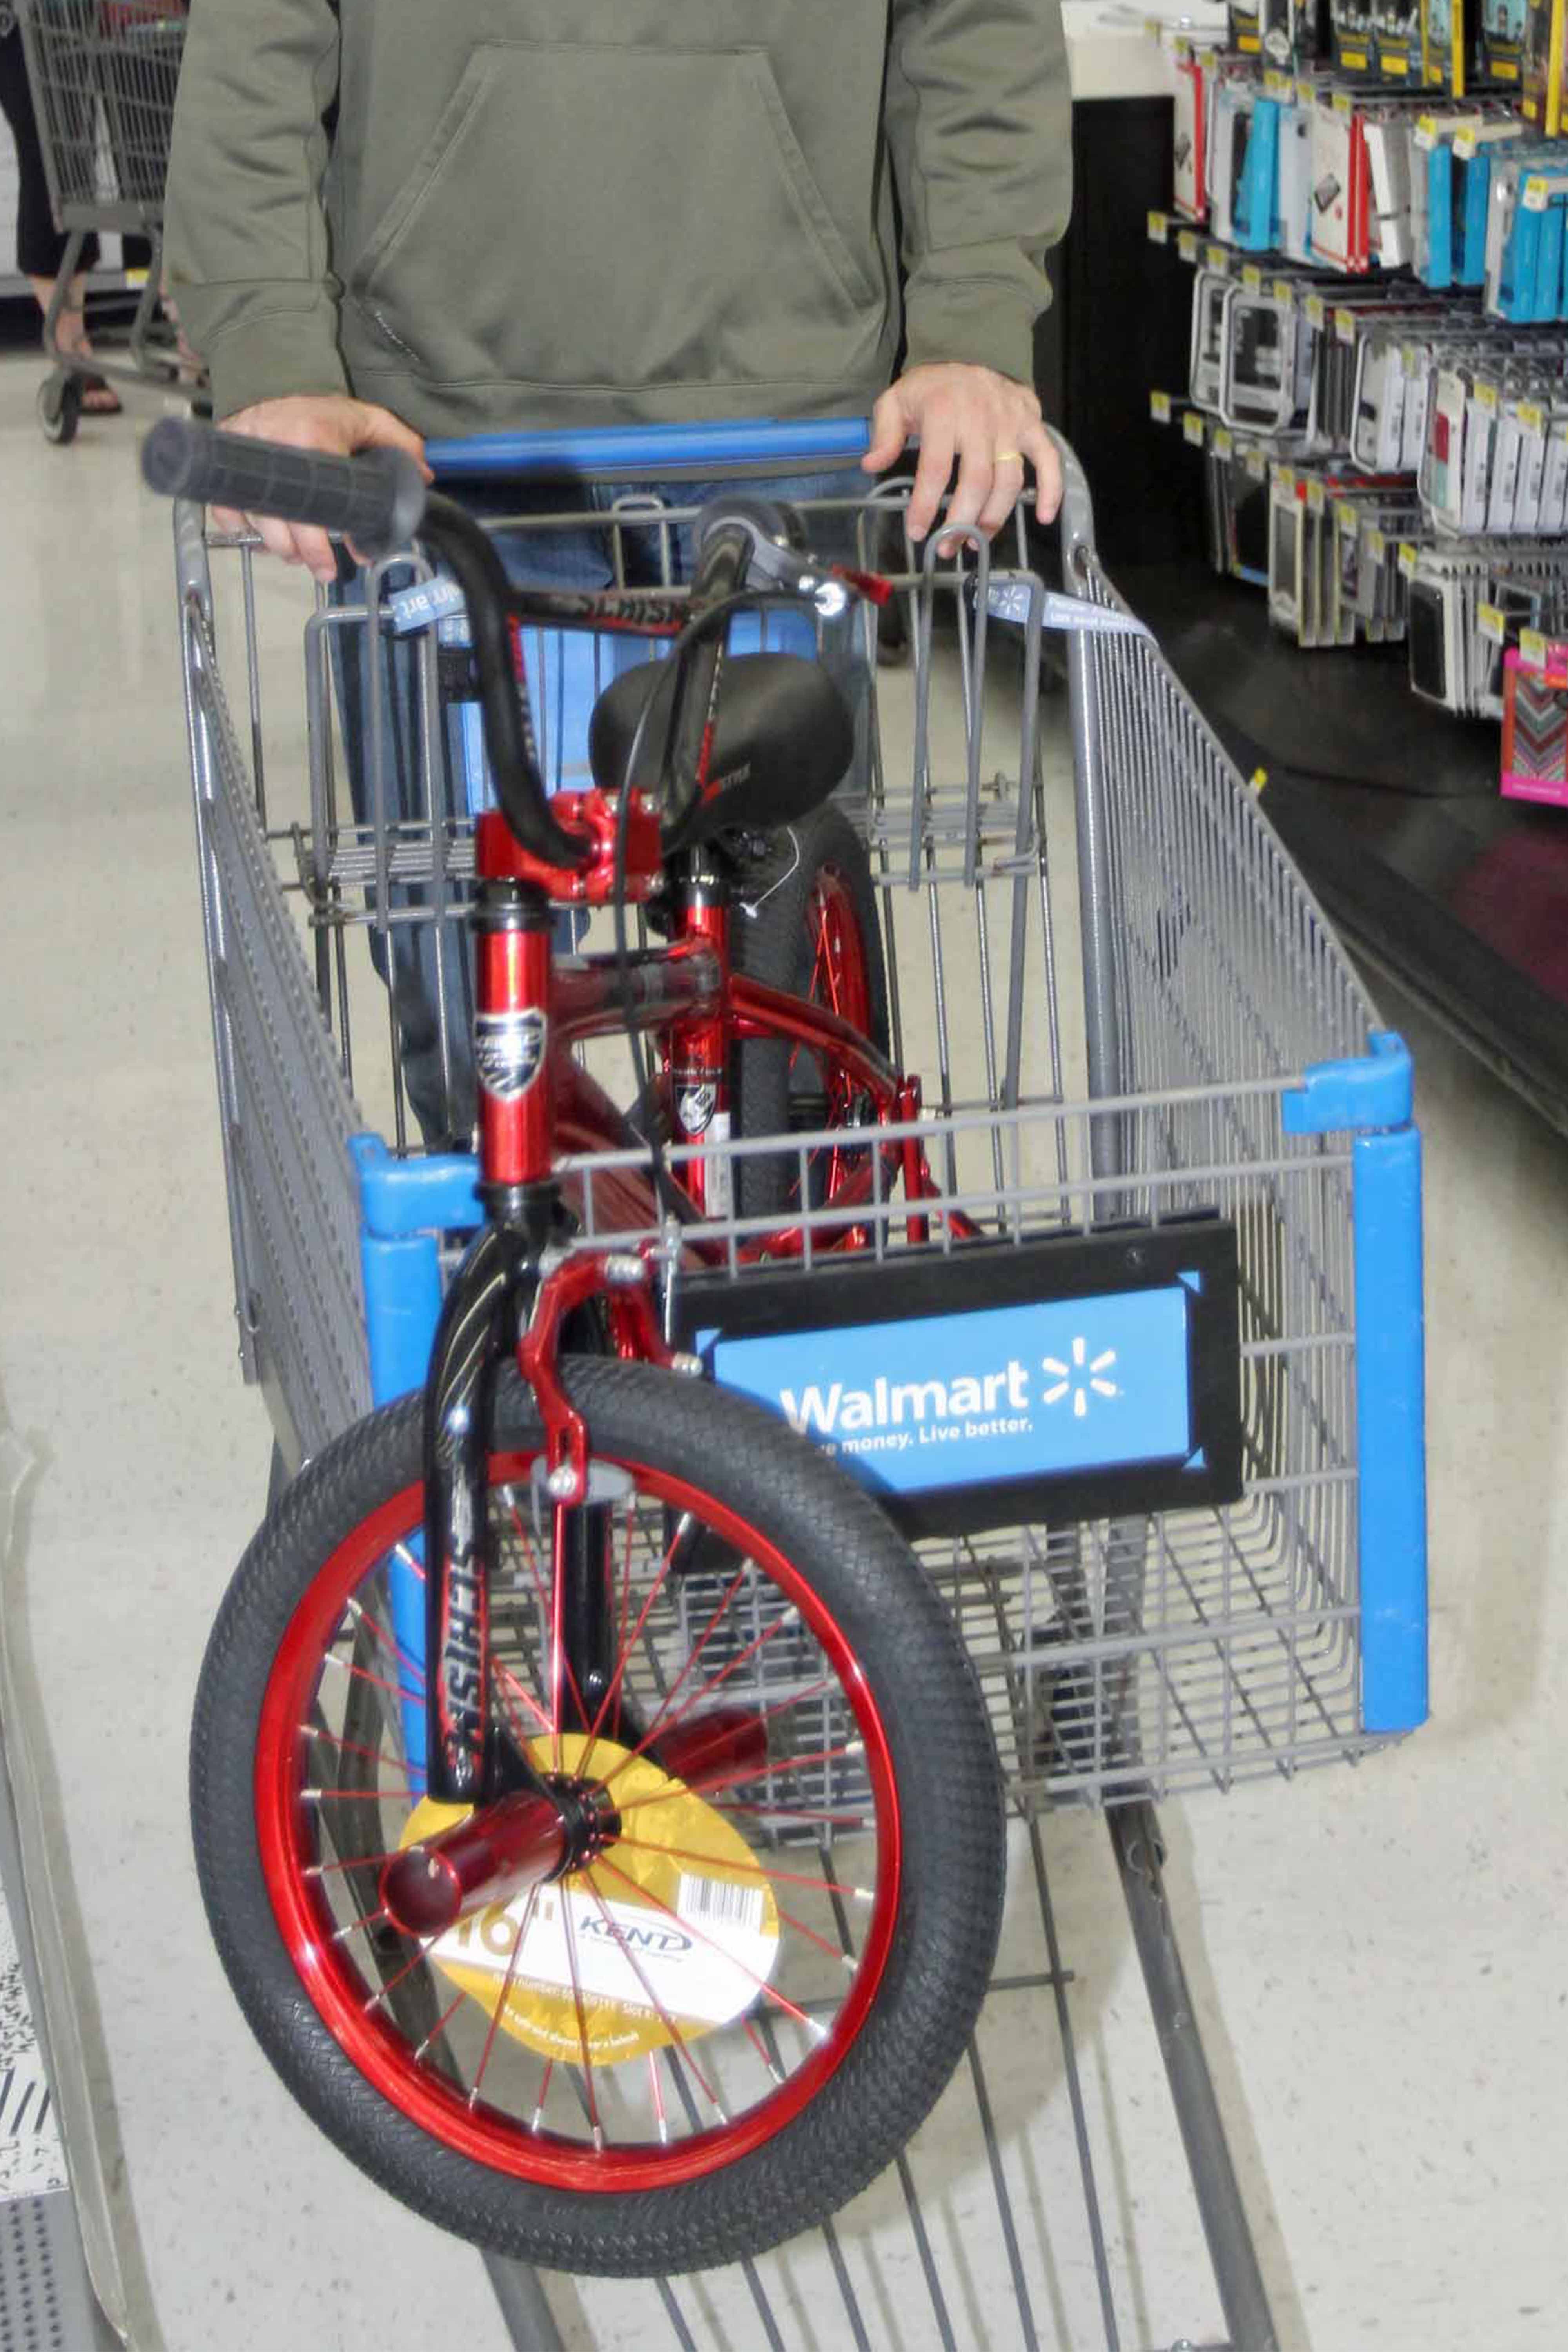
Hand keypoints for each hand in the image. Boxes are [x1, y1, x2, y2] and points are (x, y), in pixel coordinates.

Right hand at [213, 395, 431, 583]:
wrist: (270, 383)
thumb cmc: (322, 409)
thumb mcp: (367, 418)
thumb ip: (399, 442)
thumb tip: (424, 476)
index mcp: (311, 441)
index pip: (319, 501)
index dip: (327, 540)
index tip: (348, 559)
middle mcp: (273, 455)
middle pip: (283, 523)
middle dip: (304, 554)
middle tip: (324, 570)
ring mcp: (245, 464)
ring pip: (257, 523)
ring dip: (279, 546)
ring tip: (298, 555)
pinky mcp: (227, 469)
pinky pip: (229, 512)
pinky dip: (245, 529)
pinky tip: (265, 536)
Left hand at [862, 364, 1061, 548]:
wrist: (970, 359)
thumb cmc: (931, 389)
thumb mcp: (897, 401)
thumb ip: (884, 433)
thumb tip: (871, 465)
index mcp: (943, 409)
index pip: (936, 467)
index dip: (925, 505)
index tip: (917, 532)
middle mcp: (981, 416)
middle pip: (977, 480)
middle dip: (961, 520)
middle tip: (946, 547)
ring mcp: (1011, 421)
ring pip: (1009, 479)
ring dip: (994, 518)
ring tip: (974, 542)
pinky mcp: (1032, 424)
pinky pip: (1048, 458)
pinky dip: (1052, 488)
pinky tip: (1045, 516)